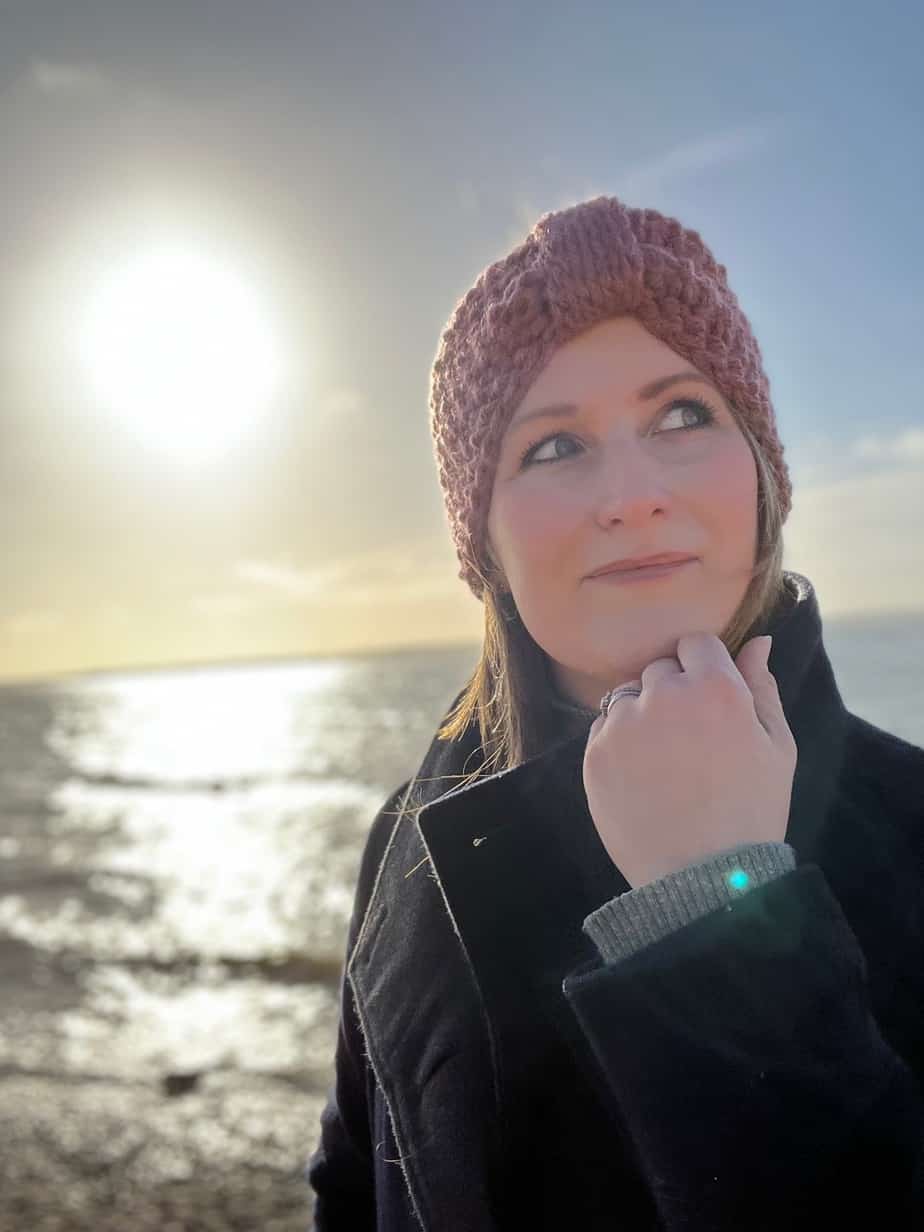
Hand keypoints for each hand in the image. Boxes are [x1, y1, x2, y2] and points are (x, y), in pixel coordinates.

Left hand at [582, 634, 797, 888]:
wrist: (704, 879)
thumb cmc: (752, 811)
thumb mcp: (777, 748)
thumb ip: (763, 687)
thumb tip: (758, 640)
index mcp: (716, 688)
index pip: (696, 643)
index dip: (704, 668)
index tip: (709, 700)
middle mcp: (664, 696)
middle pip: (659, 669)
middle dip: (673, 693)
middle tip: (692, 742)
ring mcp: (624, 724)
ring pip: (627, 698)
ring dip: (642, 717)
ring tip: (666, 765)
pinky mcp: (595, 753)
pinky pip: (604, 729)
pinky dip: (619, 745)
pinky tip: (644, 779)